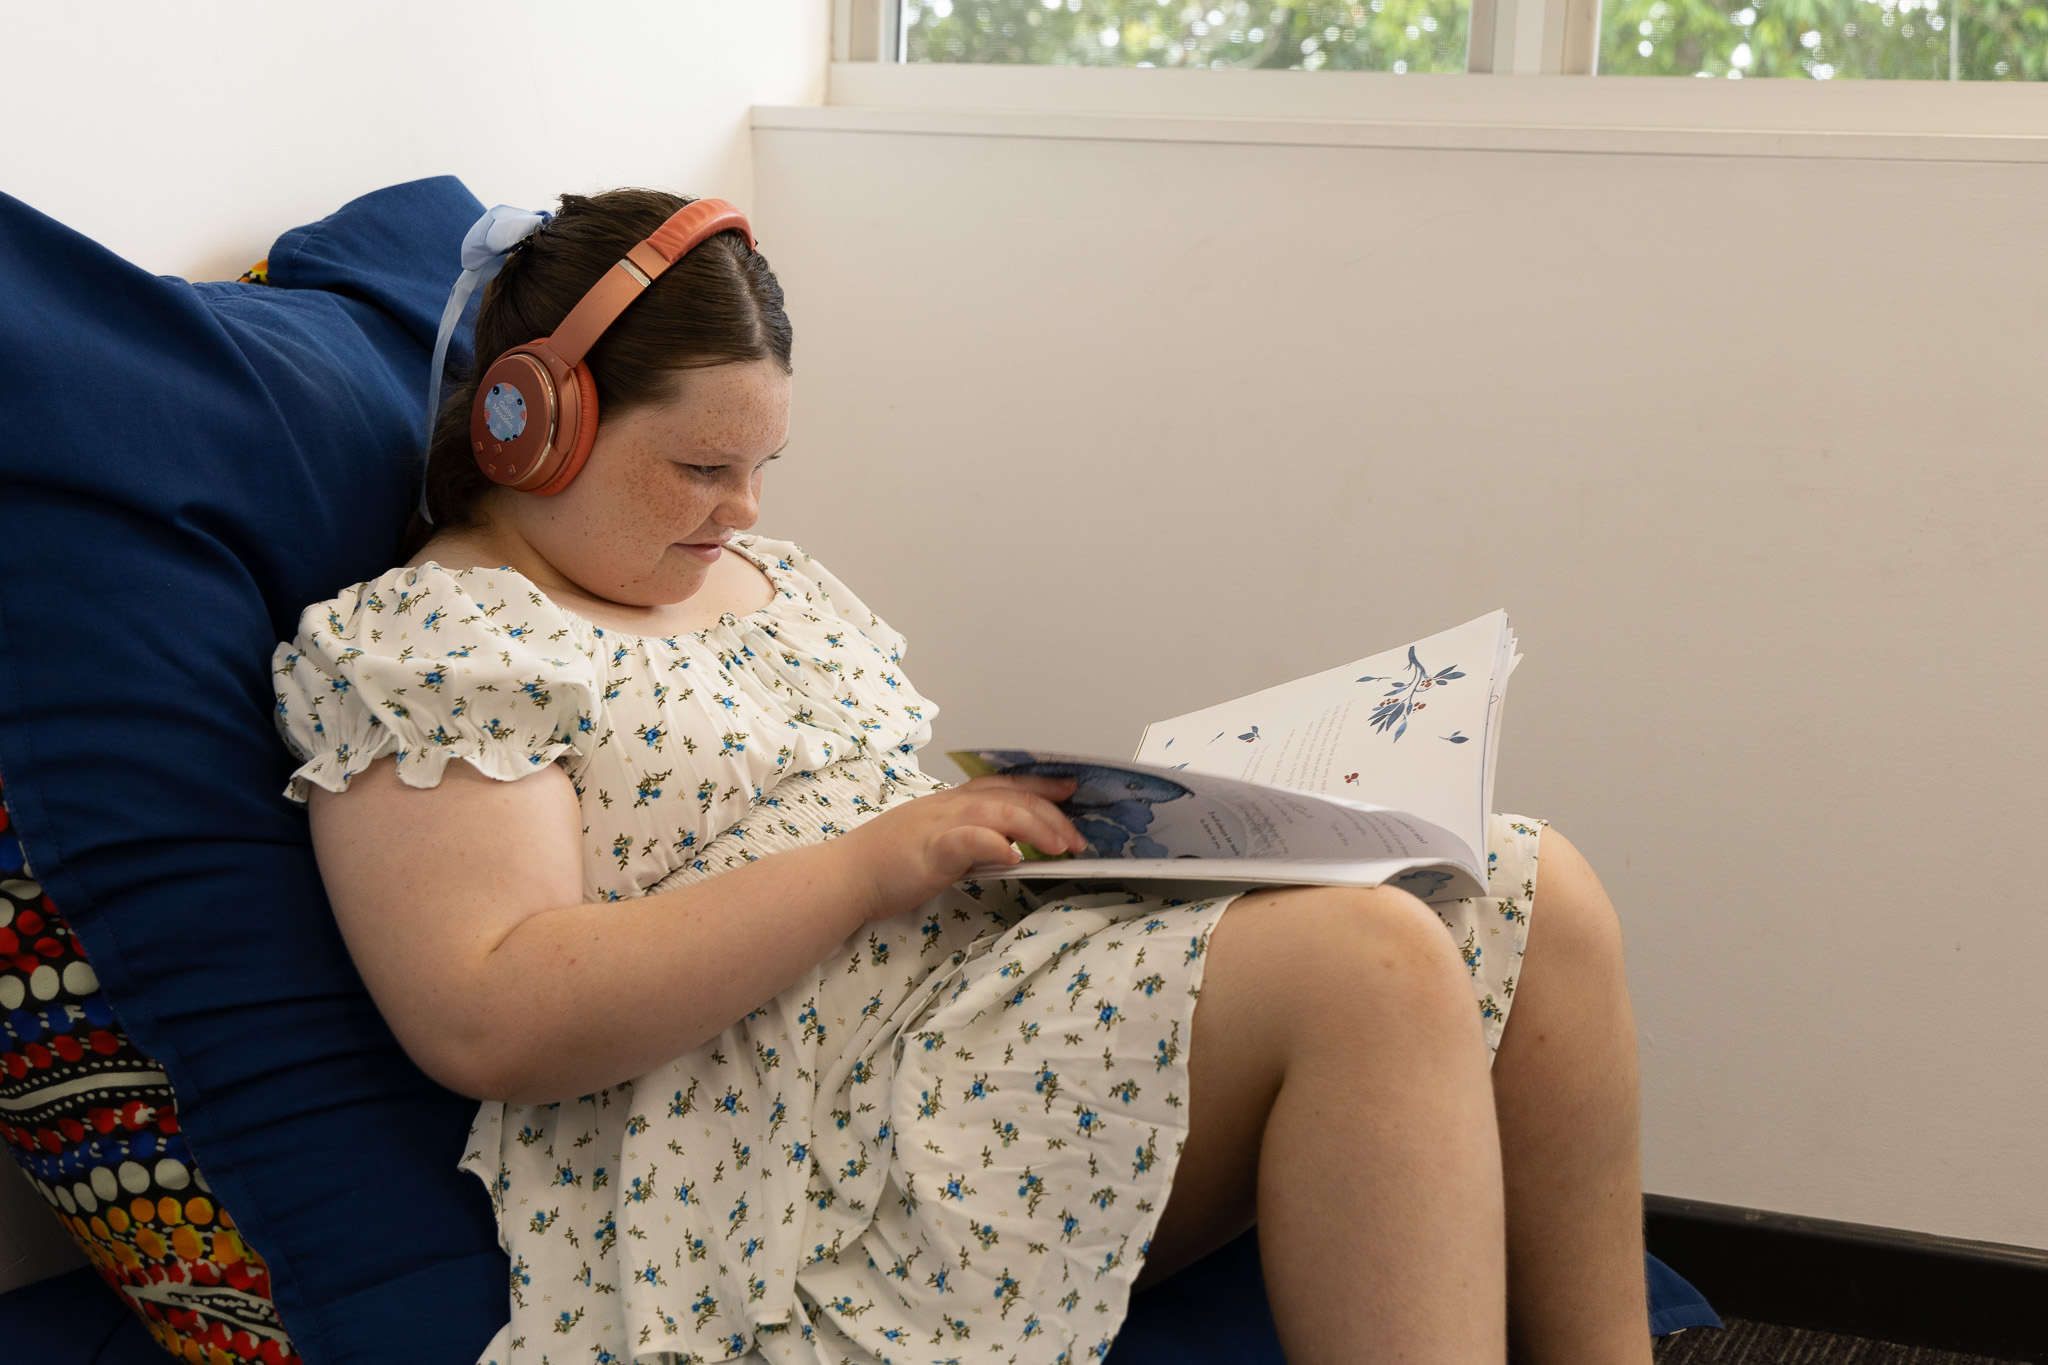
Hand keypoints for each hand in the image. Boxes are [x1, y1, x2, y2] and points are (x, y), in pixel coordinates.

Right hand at [839, 775, 1086, 922]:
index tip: (1071, 788)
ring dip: (1036, 827)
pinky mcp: (931, 852)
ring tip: (1062, 847)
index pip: (1003, 785)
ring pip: (998, 812)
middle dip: (1051, 815)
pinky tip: (1017, 858)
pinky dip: (995, 845)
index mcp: (951, 803)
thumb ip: (970, 840)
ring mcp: (940, 826)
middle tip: (1078, 838)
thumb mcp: (936, 842)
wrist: (845, 876)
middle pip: (1011, 798)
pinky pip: (968, 841)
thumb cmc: (886, 863)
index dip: (1040, 785)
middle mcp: (949, 806)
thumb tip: (1006, 846)